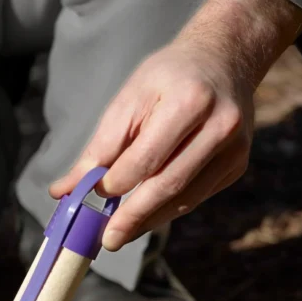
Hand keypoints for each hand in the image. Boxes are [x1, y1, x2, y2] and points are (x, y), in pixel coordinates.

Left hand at [51, 0, 301, 250]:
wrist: (224, 59)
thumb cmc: (167, 78)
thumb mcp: (130, 98)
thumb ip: (101, 146)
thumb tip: (64, 190)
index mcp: (190, 101)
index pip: (147, 158)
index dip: (116, 184)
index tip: (90, 201)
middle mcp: (221, 126)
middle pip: (169, 184)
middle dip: (134, 217)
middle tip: (107, 240)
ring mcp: (234, 149)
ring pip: (185, 199)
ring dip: (149, 220)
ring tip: (120, 234)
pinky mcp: (236, 165)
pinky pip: (196, 197)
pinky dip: (167, 209)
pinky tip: (146, 215)